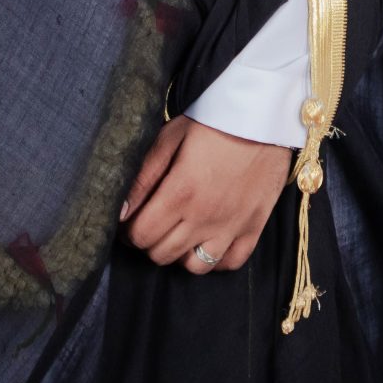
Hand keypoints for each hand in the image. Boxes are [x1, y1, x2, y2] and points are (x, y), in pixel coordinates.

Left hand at [121, 116, 291, 273]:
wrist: (263, 115)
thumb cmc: (212, 123)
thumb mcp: (169, 139)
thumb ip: (142, 178)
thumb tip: (119, 213)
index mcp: (180, 192)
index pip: (141, 235)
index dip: (129, 231)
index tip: (131, 221)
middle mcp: (204, 216)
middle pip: (162, 254)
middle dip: (150, 241)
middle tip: (154, 223)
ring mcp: (231, 225)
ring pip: (194, 266)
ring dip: (181, 253)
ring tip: (180, 233)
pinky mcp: (254, 226)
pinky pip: (230, 262)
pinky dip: (216, 259)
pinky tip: (208, 240)